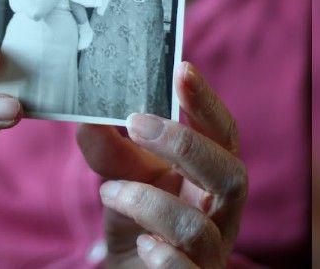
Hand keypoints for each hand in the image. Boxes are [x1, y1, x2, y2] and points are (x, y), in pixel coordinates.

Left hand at [77, 63, 246, 268]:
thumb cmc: (137, 224)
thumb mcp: (121, 179)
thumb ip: (108, 149)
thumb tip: (88, 114)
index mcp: (210, 179)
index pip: (224, 136)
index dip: (208, 103)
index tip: (182, 69)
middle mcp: (222, 215)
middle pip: (231, 175)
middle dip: (185, 144)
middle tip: (136, 122)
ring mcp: (212, 253)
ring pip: (198, 226)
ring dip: (148, 202)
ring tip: (108, 191)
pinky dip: (164, 255)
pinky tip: (142, 243)